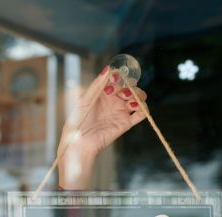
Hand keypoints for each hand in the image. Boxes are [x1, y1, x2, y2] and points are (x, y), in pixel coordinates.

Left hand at [58, 67, 146, 189]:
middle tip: (119, 92)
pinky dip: (143, 108)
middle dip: (128, 85)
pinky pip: (141, 114)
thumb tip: (107, 68)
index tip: (115, 78)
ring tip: (127, 100)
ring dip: (137, 94)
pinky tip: (135, 107)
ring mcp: (121, 111)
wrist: (80, 142)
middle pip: (131, 86)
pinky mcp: (126, 123)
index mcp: (104, 93)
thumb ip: (97, 85)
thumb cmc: (78, 121)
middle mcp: (114, 101)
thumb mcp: (84, 100)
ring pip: (138, 98)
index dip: (119, 76)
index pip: (118, 79)